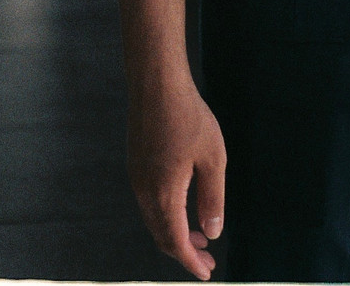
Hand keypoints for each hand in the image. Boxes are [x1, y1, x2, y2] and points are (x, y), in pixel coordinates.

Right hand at [127, 71, 226, 279]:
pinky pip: (150, 204)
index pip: (176, 242)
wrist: (156, 84)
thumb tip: (212, 233)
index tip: (207, 274)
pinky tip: (184, 207)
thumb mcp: (213, 158)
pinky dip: (167, 215)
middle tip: (207, 259)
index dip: (191, 262)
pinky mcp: (136, 165)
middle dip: (184, 252)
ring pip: (154, 220)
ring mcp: (137, 179)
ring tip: (200, 237)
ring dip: (175, 233)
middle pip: (162, 236)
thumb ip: (213, 198)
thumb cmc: (189, 117)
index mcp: (164, 194)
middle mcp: (145, 192)